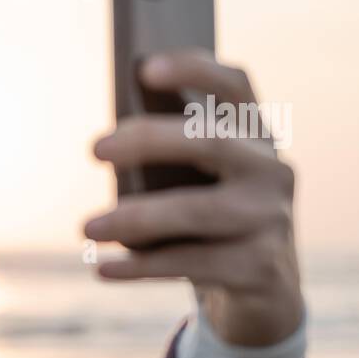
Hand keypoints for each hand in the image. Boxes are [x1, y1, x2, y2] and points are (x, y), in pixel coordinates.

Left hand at [81, 49, 303, 346]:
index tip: (144, 68)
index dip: (195, 69)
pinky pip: (191, 263)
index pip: (234, 86)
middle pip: (211, 141)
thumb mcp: (194, 183)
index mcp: (254, 135)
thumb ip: (166, 158)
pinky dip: (140, 267)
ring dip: (134, 218)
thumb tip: (111, 146)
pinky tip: (103, 268)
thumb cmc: (208, 221)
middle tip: (94, 148)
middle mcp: (272, 170)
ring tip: (86, 227)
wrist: (261, 290)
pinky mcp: (261, 267)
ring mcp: (271, 219)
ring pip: (197, 211)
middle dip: (149, 139)